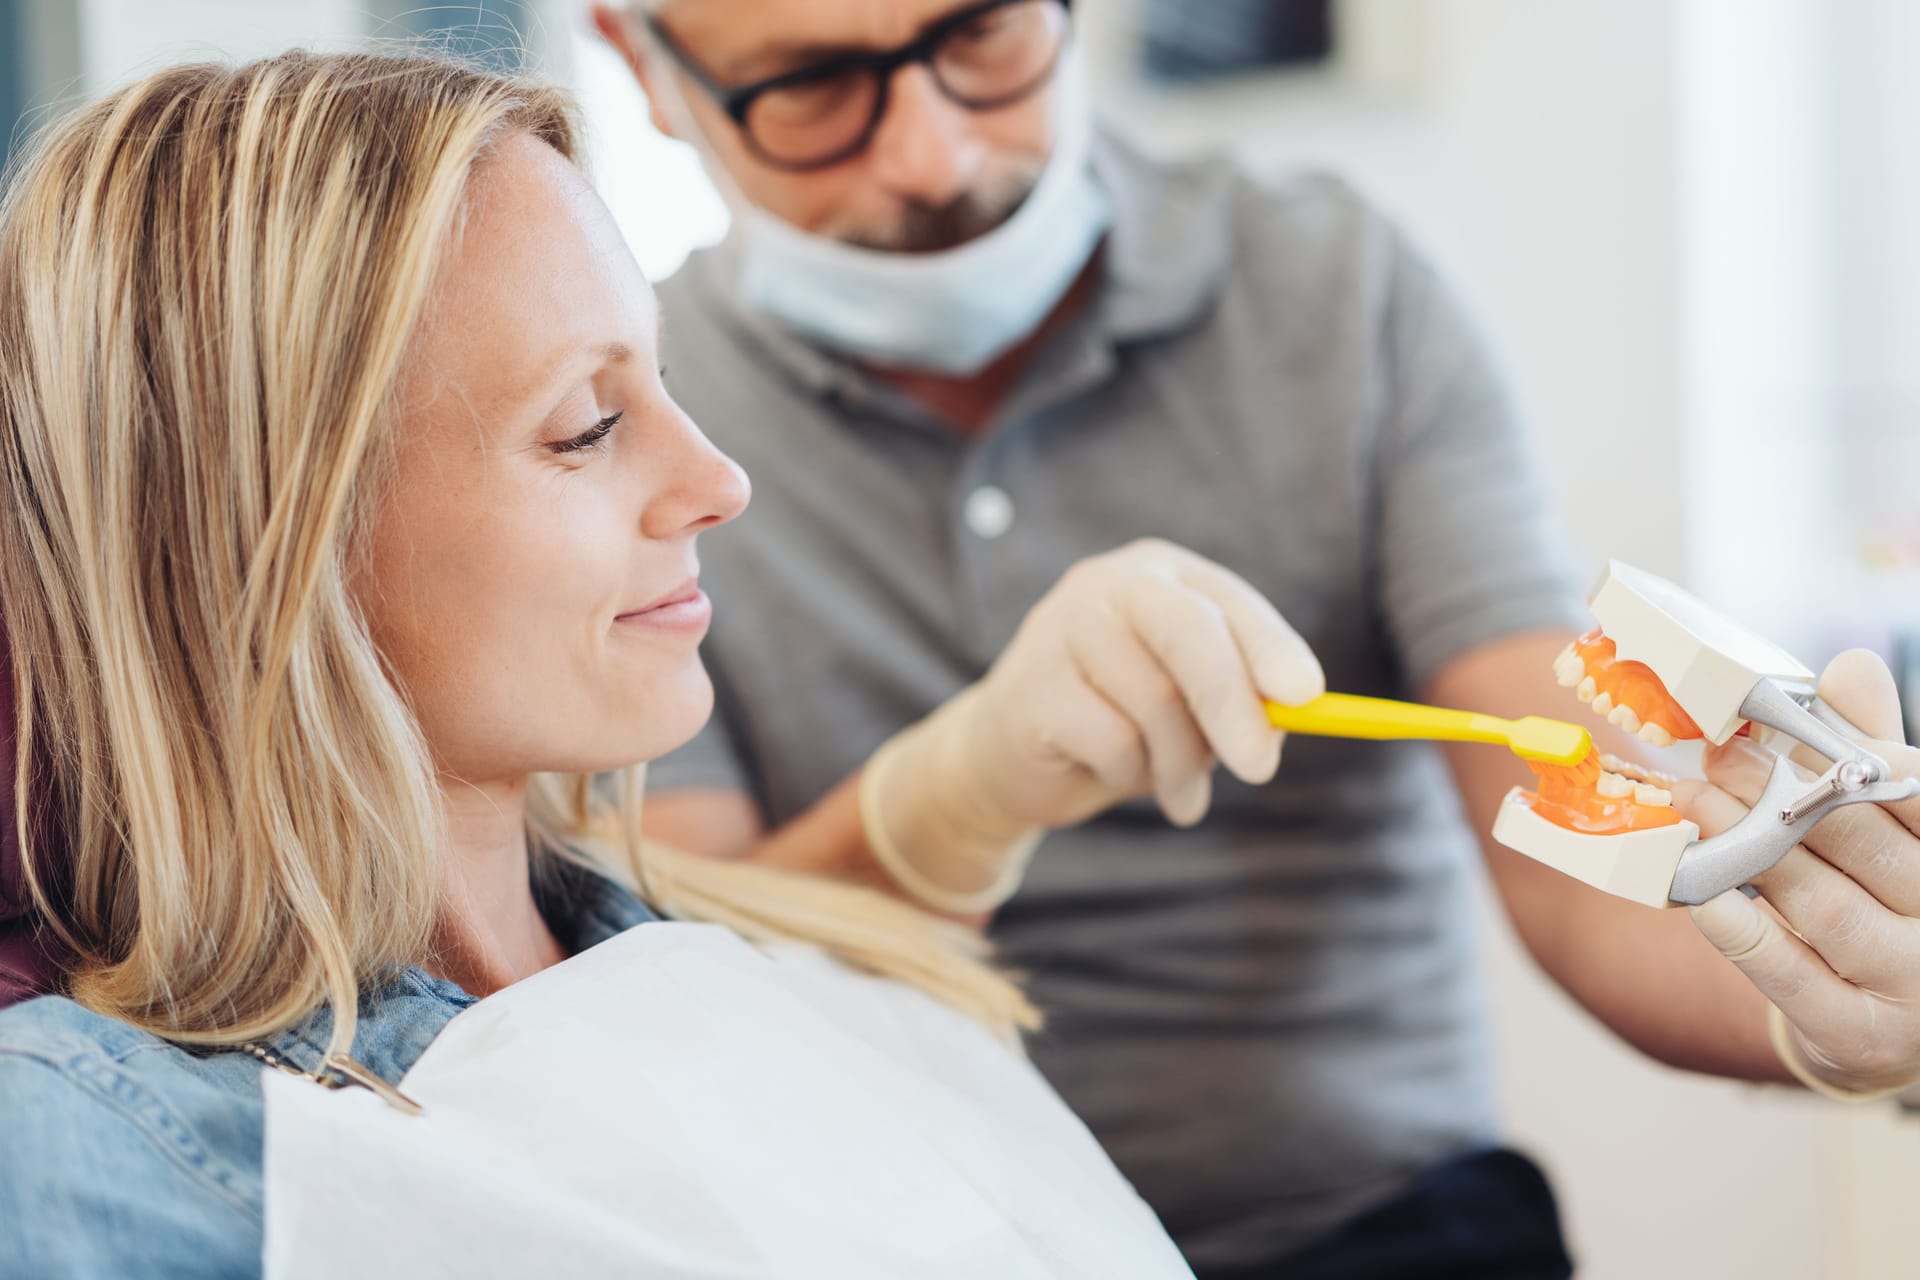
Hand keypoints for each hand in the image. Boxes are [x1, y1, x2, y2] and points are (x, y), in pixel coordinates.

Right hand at [861, 538, 1323, 911]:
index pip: (1228, 603)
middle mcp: (1109, 586)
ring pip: (1156, 701)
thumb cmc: (1120, 724)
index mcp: (1161, 578)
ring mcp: (1061, 628)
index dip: (1271, 647)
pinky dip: (1129, 775)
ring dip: (1180, 765)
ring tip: (1182, 794)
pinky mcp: (1031, 684)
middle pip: (1189, 634)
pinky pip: (1110, 740)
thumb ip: (1240, 702)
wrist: (1006, 755)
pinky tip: (1111, 776)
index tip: (1307, 695)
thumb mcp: (1190, 710)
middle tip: (1260, 769)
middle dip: (1233, 704)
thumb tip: (1293, 714)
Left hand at [1675, 649, 1919, 1096]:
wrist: (1885, 1025)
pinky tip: (1699, 893)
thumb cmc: (1887, 901)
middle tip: (1713, 752)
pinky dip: (1743, 931)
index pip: (1911, 796)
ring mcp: (1907, 987)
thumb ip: (1873, 753)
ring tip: (1690, 799)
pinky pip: (1791, 976)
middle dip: (1779, 790)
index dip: (1846, 752)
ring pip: (1824, 906)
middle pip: (1860, 845)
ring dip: (1747, 847)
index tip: (1774, 719)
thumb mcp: (1893, 826)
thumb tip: (1853, 663)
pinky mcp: (1853, 1034)